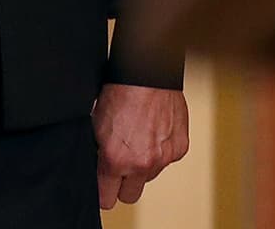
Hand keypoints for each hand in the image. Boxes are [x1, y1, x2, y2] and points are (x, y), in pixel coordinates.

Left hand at [93, 82, 187, 208]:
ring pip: (149, 177)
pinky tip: (150, 134)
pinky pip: (166, 161)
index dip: (101, 192)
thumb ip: (97, 153)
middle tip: (116, 169)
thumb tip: (96, 167)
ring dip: (141, 167)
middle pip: (129, 195)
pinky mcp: (179, 150)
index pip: (106, 198)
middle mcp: (142, 164)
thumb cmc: (118, 94)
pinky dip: (158, 152)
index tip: (101, 187)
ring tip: (134, 142)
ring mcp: (163, 158)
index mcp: (116, 160)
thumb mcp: (95, 126)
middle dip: (121, 185)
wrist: (146, 76)